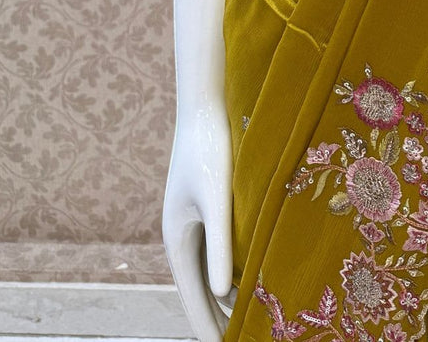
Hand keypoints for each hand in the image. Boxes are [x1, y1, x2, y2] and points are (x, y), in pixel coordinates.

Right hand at [162, 103, 235, 341]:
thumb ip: (220, 245)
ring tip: (248, 314)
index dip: (205, 322)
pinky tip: (250, 273)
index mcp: (177, 238)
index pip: (192, 293)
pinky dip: (230, 267)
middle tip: (238, 337)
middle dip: (216, 313)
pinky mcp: (206, 208)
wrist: (205, 109)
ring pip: (208, 269)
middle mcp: (181, 235)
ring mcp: (192, 222)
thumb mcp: (217, 199)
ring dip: (225, 292)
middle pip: (199, 286)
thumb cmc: (210, 151)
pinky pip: (215, 249)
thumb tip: (226, 292)